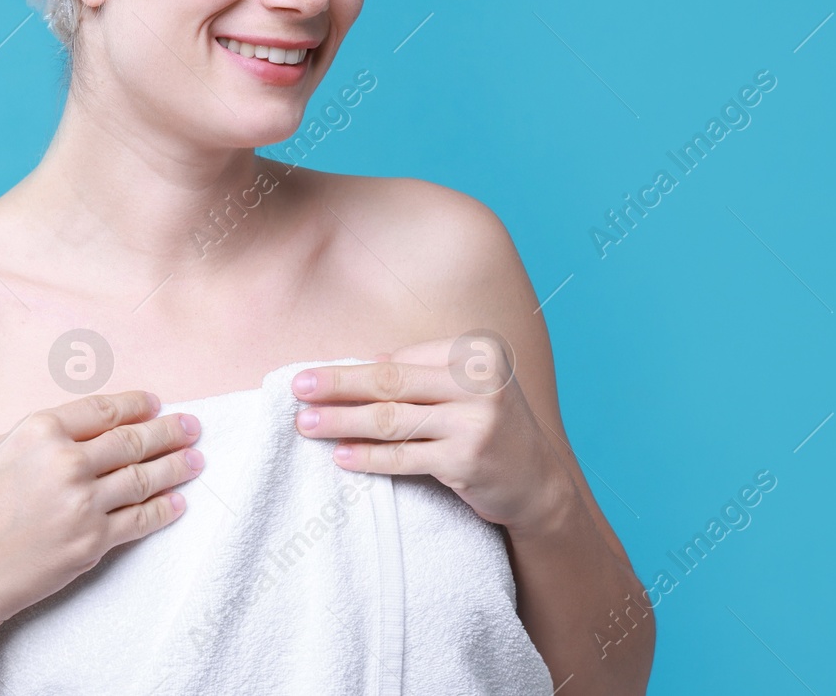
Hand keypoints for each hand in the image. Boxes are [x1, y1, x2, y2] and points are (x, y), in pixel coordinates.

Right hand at [0, 390, 204, 629]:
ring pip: (143, 478)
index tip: (156, 404)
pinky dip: (164, 509)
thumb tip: (65, 432)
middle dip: (169, 431)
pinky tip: (178, 501)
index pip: (102, 411)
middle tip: (193, 427)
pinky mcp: (93, 540)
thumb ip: (29, 437)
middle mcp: (66, 461)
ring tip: (196, 459)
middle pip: (131, 440)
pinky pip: (139, 519)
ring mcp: (83, 502)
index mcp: (39, 432)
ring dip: (176, 467)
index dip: (135, 405)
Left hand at [291, 336, 573, 531]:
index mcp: (477, 352)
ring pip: (392, 419)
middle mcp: (481, 380)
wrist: (538, 483)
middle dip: (338, 385)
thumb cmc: (489, 428)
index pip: (403, 360)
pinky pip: (404, 457)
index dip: (354, 371)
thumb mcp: (465, 388)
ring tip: (306, 424)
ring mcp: (477, 420)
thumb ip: (420, 372)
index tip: (313, 377)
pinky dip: (368, 457)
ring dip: (343, 421)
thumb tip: (361, 363)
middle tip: (297, 388)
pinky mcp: (468, 459)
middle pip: (392, 382)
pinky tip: (340, 456)